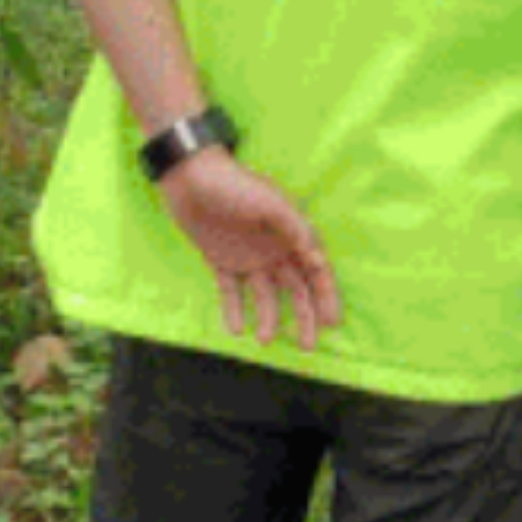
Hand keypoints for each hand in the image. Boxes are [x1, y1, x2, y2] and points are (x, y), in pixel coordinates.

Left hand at [159, 151, 341, 351]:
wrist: (190, 176)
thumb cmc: (235, 185)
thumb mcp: (272, 203)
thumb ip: (296, 230)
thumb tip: (317, 258)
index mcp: (291, 233)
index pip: (315, 270)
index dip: (326, 296)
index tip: (331, 323)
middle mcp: (274, 248)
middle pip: (295, 289)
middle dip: (304, 317)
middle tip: (306, 345)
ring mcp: (248, 256)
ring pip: (264, 295)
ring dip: (268, 318)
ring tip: (264, 340)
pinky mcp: (221, 260)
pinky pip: (230, 291)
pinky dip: (233, 310)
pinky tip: (235, 329)